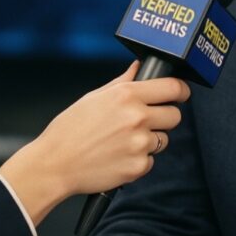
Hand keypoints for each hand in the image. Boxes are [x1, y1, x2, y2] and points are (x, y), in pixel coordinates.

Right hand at [0, 65, 189, 224]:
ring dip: (150, 140)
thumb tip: (138, 68)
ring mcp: (139, 144)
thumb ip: (122, 82)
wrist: (55, 164)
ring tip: (123, 141)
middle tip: (146, 121)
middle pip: (175, 115)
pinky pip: (150, 160)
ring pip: (163, 139)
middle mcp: (137, 117)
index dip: (180, 91)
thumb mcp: (93, 97)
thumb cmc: (69, 129)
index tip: (180, 94)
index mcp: (126, 95)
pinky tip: (118, 156)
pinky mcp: (138, 167)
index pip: (173, 88)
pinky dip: (138, 160)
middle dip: (164, 117)